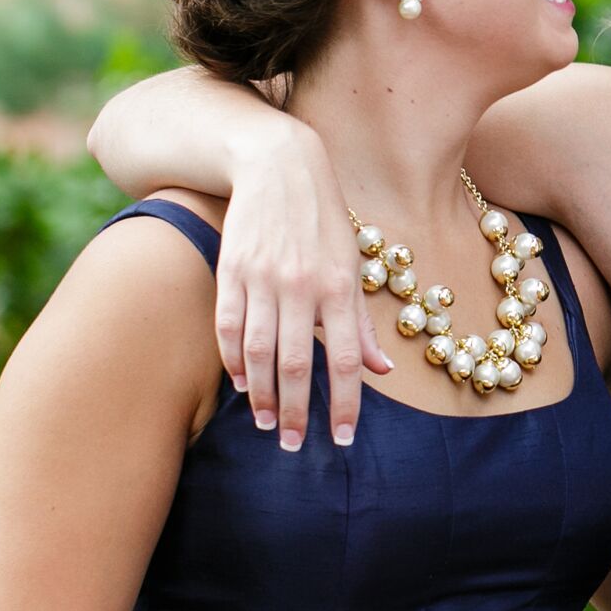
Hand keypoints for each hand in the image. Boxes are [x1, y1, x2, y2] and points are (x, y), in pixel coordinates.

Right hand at [215, 123, 390, 451]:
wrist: (277, 165)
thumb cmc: (323, 221)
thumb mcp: (351, 266)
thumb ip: (361, 323)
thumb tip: (382, 371)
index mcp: (339, 287)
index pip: (345, 361)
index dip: (344, 405)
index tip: (340, 440)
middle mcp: (301, 286)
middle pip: (296, 365)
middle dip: (294, 412)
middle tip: (291, 445)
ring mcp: (263, 279)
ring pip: (259, 352)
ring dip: (261, 395)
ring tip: (265, 423)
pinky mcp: (231, 270)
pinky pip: (228, 327)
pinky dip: (233, 360)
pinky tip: (241, 384)